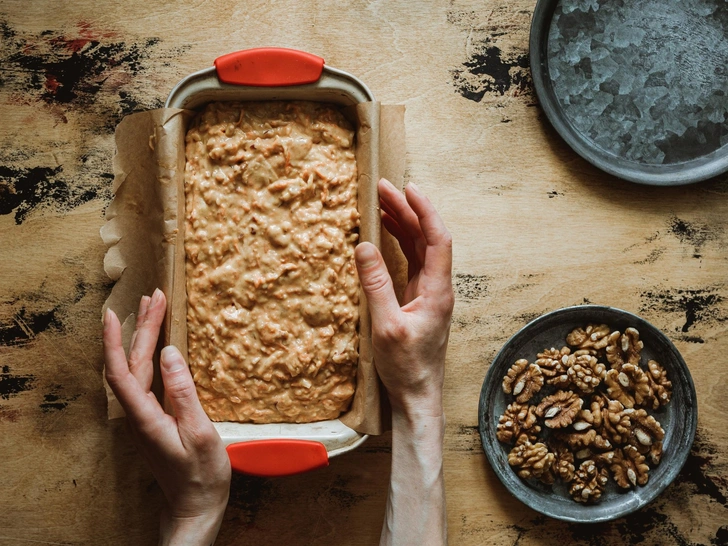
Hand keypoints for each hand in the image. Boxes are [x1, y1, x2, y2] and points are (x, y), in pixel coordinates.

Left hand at [103, 289, 230, 545]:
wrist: (196, 506)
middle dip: (140, 328)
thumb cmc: (202, 475)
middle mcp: (138, 415)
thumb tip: (170, 353)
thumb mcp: (200, 433)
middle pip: (130, 364)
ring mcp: (144, 418)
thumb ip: (183, 392)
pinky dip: (151, 356)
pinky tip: (159, 347)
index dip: (114, 341)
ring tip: (154, 311)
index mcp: (145, 418)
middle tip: (153, 298)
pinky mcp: (153, 419)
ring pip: (137, 370)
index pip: (121, 371)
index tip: (113, 313)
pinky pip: (145, 380)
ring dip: (144, 339)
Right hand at [355, 178, 453, 415]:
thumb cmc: (406, 366)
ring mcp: (428, 293)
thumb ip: (375, 285)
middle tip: (382, 188)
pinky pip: (410, 262)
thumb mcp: (386, 326)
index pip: (437, 239)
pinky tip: (384, 233)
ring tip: (381, 202)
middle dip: (406, 210)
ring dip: (402, 224)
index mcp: (437, 290)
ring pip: (418, 248)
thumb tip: (364, 246)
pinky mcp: (418, 300)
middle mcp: (437, 287)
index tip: (407, 188)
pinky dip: (398, 244)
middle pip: (426, 238)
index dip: (424, 210)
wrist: (417, 395)